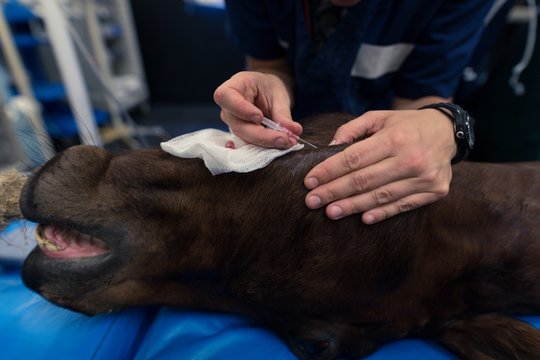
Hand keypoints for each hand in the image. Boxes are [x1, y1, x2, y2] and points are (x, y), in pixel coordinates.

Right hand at [213, 71, 301, 147]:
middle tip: (284, 138)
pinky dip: (267, 145)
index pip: (225, 97)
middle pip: (237, 125)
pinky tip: (282, 144)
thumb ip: (283, 112)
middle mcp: (228, 107)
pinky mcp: (241, 135)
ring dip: (267, 142)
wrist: (268, 93)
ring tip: (289, 141)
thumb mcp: (278, 94)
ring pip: (244, 138)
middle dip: (262, 135)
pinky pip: (251, 144)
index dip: (240, 109)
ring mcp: (232, 123)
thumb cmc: (269, 87)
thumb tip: (293, 131)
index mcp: (233, 86)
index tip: (259, 117)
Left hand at [304, 109, 455, 223]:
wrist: (447, 131)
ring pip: (380, 196)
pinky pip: (403, 205)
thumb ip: (352, 129)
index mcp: (394, 138)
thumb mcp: (379, 117)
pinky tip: (363, 218)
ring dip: (353, 206)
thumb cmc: (405, 125)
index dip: (329, 171)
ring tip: (331, 212)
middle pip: (364, 180)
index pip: (354, 158)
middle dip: (334, 191)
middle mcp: (411, 158)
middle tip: (312, 201)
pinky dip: (382, 213)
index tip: (310, 181)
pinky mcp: (434, 191)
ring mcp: (424, 177)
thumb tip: (330, 146)